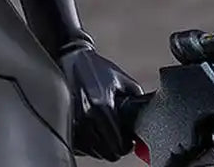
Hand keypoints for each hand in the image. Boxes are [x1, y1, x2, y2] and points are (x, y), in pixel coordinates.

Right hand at [58, 43, 142, 159]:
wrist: (72, 59)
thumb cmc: (96, 68)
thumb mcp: (121, 78)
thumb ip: (136, 95)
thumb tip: (146, 111)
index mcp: (102, 106)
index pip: (118, 144)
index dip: (127, 145)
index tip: (129, 140)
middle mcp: (86, 117)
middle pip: (107, 153)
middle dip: (116, 147)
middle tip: (120, 137)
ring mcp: (74, 123)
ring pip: (94, 152)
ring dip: (103, 146)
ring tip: (107, 132)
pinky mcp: (66, 124)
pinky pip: (81, 147)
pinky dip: (89, 144)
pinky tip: (94, 131)